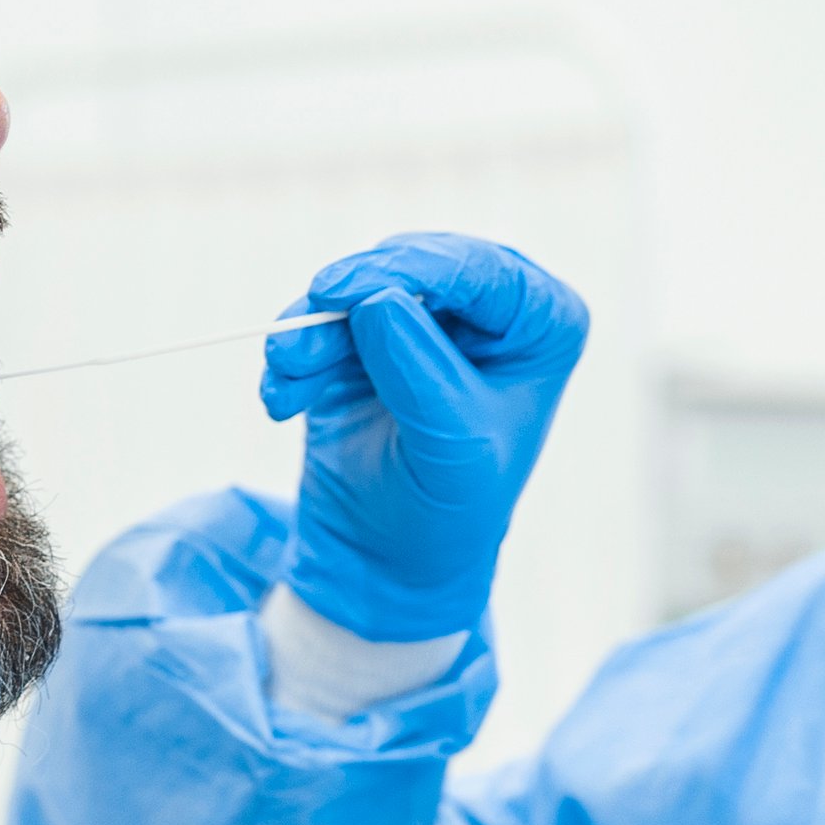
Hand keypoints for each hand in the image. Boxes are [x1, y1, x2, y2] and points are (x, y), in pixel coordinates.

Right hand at [261, 232, 589, 642]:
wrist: (391, 560)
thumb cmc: (449, 508)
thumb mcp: (452, 444)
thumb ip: (419, 368)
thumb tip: (374, 298)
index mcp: (540, 323)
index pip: (478, 270)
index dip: (410, 270)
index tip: (342, 292)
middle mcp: (487, 308)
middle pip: (410, 263)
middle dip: (346, 300)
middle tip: (295, 340)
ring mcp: (423, 317)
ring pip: (354, 288)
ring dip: (310, 334)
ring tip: (287, 382)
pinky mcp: (365, 337)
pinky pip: (319, 319)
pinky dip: (294, 357)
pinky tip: (283, 400)